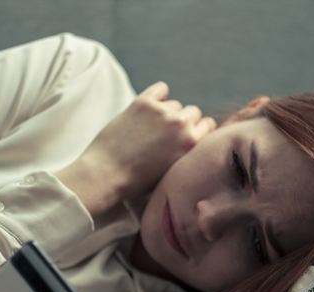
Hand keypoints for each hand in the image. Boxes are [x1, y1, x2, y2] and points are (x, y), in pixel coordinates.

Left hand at [56, 82, 215, 217]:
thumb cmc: (136, 180)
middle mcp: (181, 124)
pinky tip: (148, 106)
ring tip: (150, 127)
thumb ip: (185, 153)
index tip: (186, 134)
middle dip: (182, 121)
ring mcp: (162, 111)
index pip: (207, 124)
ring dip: (166, 112)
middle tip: (165, 133)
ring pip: (174, 104)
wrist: (106, 174)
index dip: (197, 129)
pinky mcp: (143, 102)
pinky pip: (160, 88)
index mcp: (191, 143)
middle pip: (192, 112)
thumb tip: (192, 139)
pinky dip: (157, 95)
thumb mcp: (172, 172)